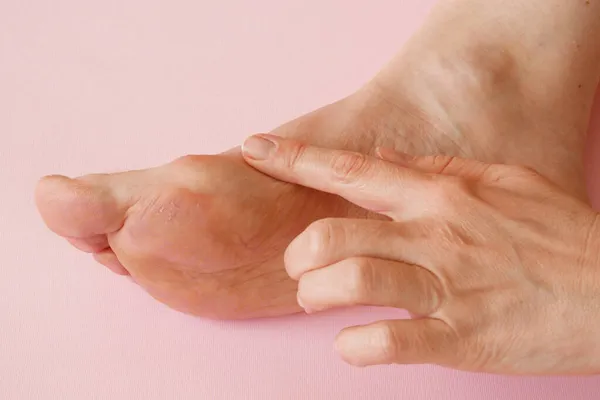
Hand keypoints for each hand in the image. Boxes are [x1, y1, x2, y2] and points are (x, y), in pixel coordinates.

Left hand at [241, 134, 599, 374]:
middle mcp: (434, 236)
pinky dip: (355, 347)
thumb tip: (386, 164)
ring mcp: (445, 288)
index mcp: (439, 195)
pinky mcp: (459, 339)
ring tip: (318, 301)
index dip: (294, 159)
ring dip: (317, 295)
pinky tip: (352, 343)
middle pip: (331, 235)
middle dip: (298, 255)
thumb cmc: (557, 234)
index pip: (350, 170)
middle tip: (301, 267)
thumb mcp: (503, 181)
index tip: (255, 150)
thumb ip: (440, 170)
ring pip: (350, 282)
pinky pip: (386, 343)